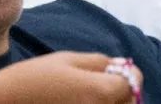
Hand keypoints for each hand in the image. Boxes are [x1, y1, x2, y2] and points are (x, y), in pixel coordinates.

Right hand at [0, 52, 142, 103]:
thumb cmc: (28, 80)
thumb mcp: (64, 60)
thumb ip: (98, 62)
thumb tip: (120, 65)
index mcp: (98, 91)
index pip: (133, 84)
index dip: (129, 74)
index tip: (118, 70)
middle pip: (127, 103)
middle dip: (122, 92)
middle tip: (105, 82)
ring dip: (110, 103)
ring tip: (89, 94)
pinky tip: (79, 103)